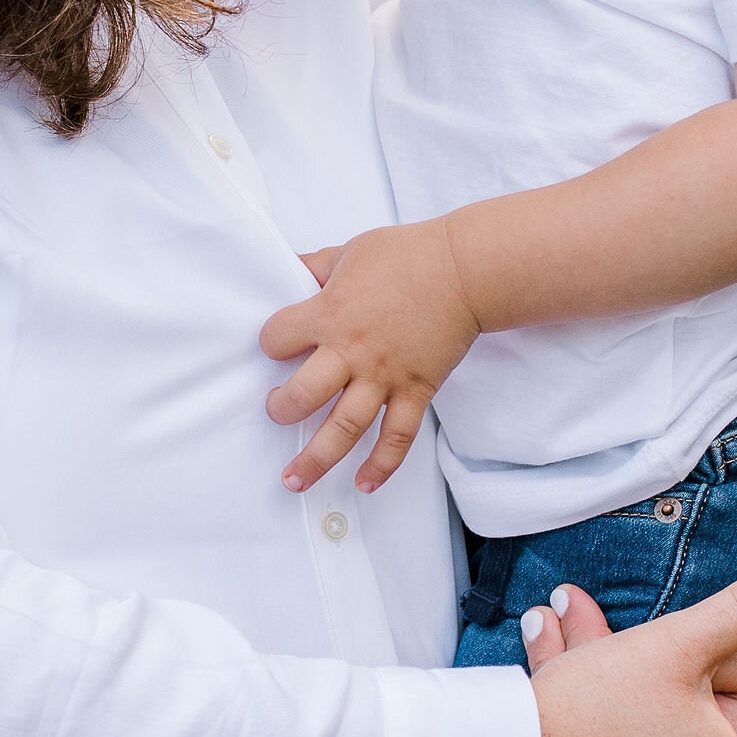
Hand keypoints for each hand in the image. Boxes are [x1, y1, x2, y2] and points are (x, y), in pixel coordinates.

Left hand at [258, 219, 481, 493]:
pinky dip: (382, 465)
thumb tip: (284, 268)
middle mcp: (353, 351)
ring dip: (318, 458)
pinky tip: (364, 484)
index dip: (271, 343)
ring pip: (345, 427)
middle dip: (282, 410)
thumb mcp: (348, 252)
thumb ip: (313, 267)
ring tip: (295, 480)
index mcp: (330, 314)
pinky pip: (398, 436)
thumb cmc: (407, 255)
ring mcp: (385, 376)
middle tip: (276, 414)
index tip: (276, 347)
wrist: (465, 270)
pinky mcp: (417, 391)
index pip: (277, 339)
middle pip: (303, 394)